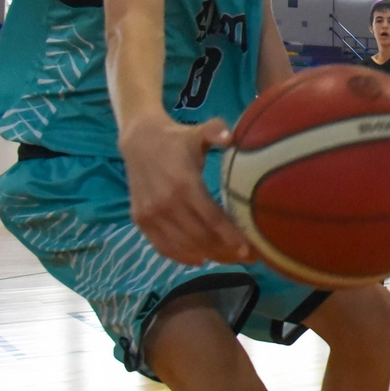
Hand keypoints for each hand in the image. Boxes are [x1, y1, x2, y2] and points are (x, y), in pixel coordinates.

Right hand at [119, 116, 253, 266]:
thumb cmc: (178, 139)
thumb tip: (232, 136)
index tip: (250, 250)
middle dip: (226, 251)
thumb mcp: (199, 132)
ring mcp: (150, 214)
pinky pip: (162, 246)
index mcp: (183, 184)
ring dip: (209, 255)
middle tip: (250, 258)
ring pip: (183, 246)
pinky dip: (181, 256)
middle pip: (200, 237)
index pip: (211, 218)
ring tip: (231, 259)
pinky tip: (201, 259)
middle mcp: (165, 203)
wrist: (139, 140)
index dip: (231, 236)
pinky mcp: (140, 220)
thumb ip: (216, 131)